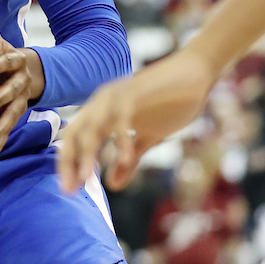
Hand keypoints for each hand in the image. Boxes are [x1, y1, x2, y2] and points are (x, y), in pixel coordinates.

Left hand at [0, 0, 44, 158]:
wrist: (32, 71)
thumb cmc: (4, 54)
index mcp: (15, 61)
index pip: (6, 61)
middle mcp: (20, 82)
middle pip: (12, 91)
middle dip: (0, 99)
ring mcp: (20, 101)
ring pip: (13, 116)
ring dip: (1, 128)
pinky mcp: (15, 115)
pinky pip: (8, 130)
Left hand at [58, 48, 218, 192]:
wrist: (196, 73)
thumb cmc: (170, 103)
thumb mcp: (147, 137)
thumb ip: (129, 158)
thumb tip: (113, 185)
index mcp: (101, 112)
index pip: (74, 139)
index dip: (68, 164)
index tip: (69, 190)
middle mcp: (102, 102)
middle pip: (75, 133)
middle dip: (69, 162)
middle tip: (69, 191)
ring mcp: (117, 96)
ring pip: (92, 127)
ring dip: (86, 154)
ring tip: (86, 180)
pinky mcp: (134, 93)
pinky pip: (121, 119)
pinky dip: (120, 140)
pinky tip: (123, 161)